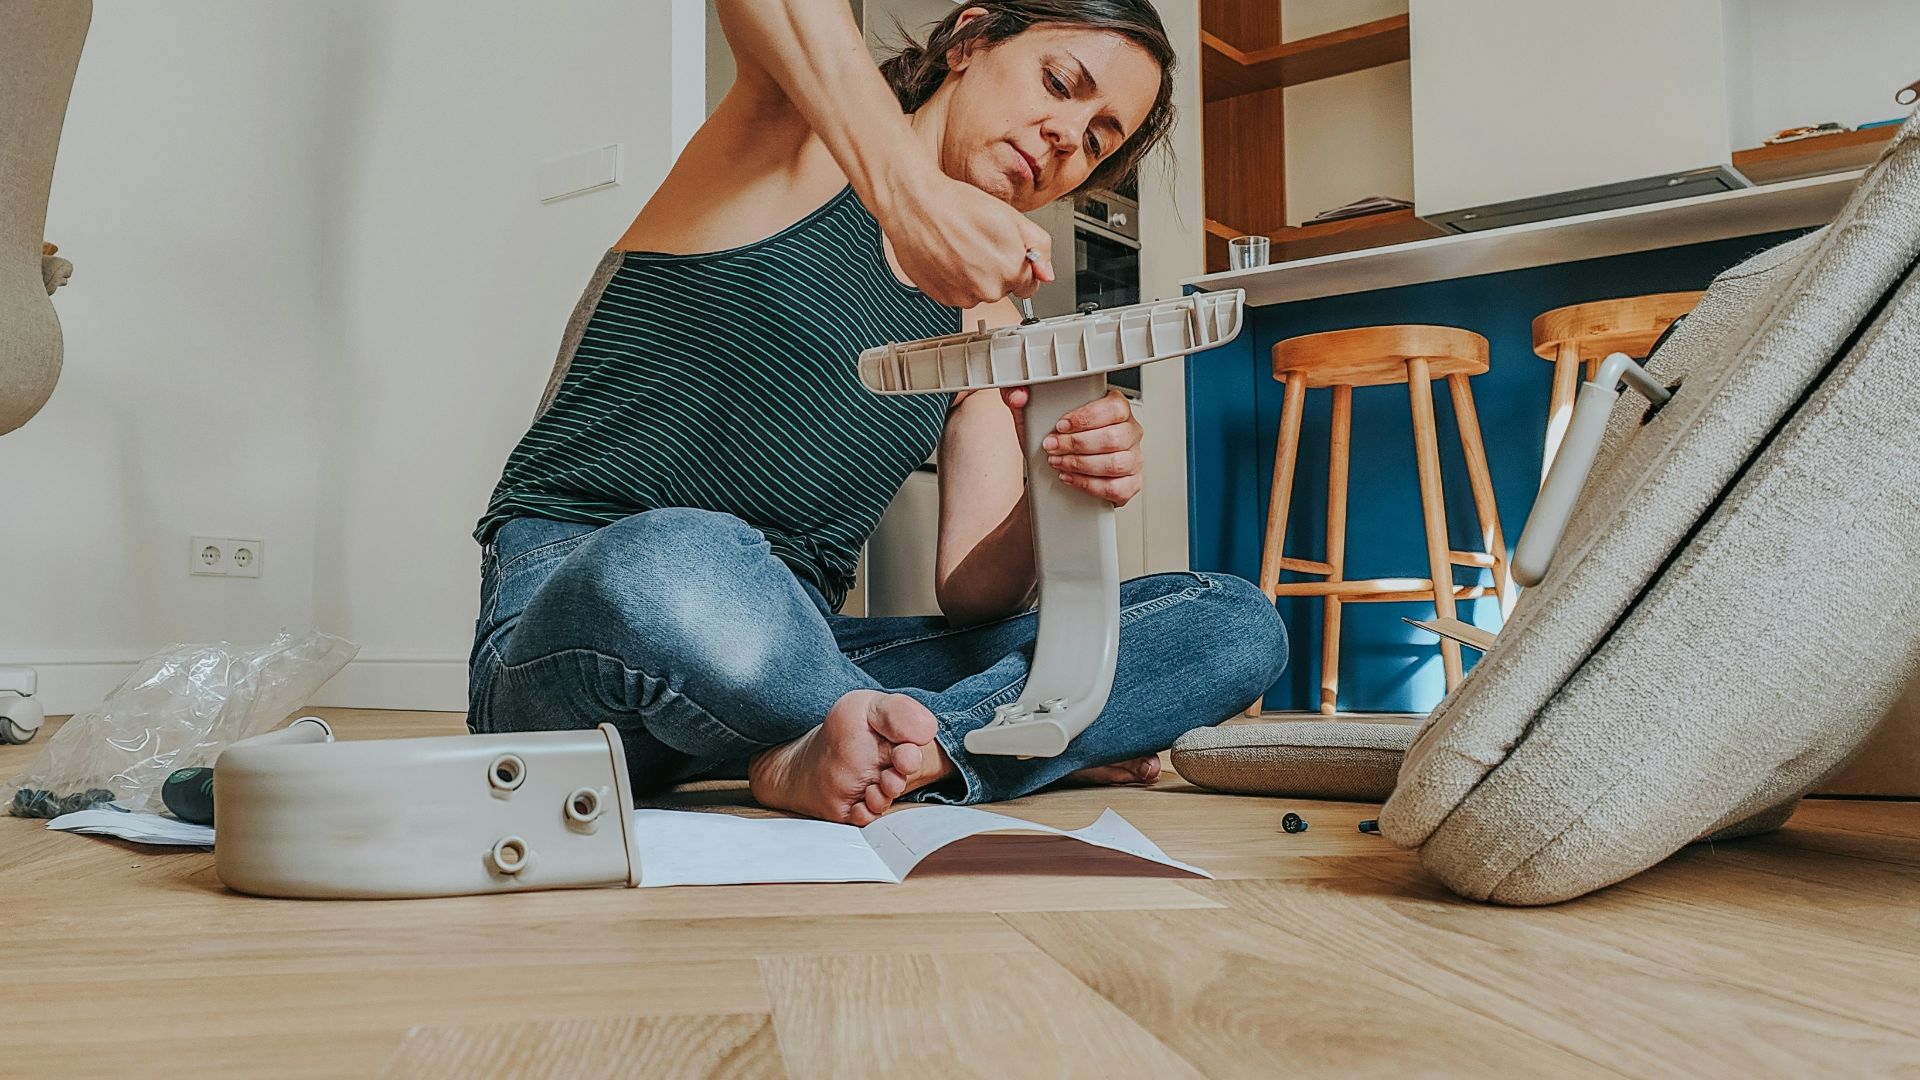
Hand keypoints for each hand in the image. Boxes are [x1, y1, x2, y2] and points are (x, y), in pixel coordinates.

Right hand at [877, 168, 1054, 307]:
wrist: (915, 204)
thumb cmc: (958, 205)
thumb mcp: (1011, 217)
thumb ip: (1038, 247)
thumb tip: (1047, 273)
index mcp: (1011, 269)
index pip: (1030, 284)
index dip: (1019, 264)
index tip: (1006, 251)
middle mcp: (989, 289)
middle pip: (1004, 289)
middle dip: (997, 269)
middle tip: (979, 241)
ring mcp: (964, 296)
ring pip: (980, 292)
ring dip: (975, 276)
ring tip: (960, 247)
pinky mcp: (942, 298)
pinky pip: (958, 295)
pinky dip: (955, 280)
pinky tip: (948, 256)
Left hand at [1002, 387, 1143, 506]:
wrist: (1051, 473)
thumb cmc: (1054, 441)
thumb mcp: (1033, 417)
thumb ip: (1020, 398)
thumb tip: (1018, 395)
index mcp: (1116, 407)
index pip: (1114, 407)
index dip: (1086, 418)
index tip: (1061, 426)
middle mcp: (1129, 431)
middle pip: (1114, 437)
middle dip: (1076, 444)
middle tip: (1053, 447)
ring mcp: (1133, 458)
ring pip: (1116, 463)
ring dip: (1081, 464)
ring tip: (1059, 463)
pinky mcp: (1130, 483)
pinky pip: (1116, 487)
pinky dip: (1089, 485)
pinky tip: (1071, 478)